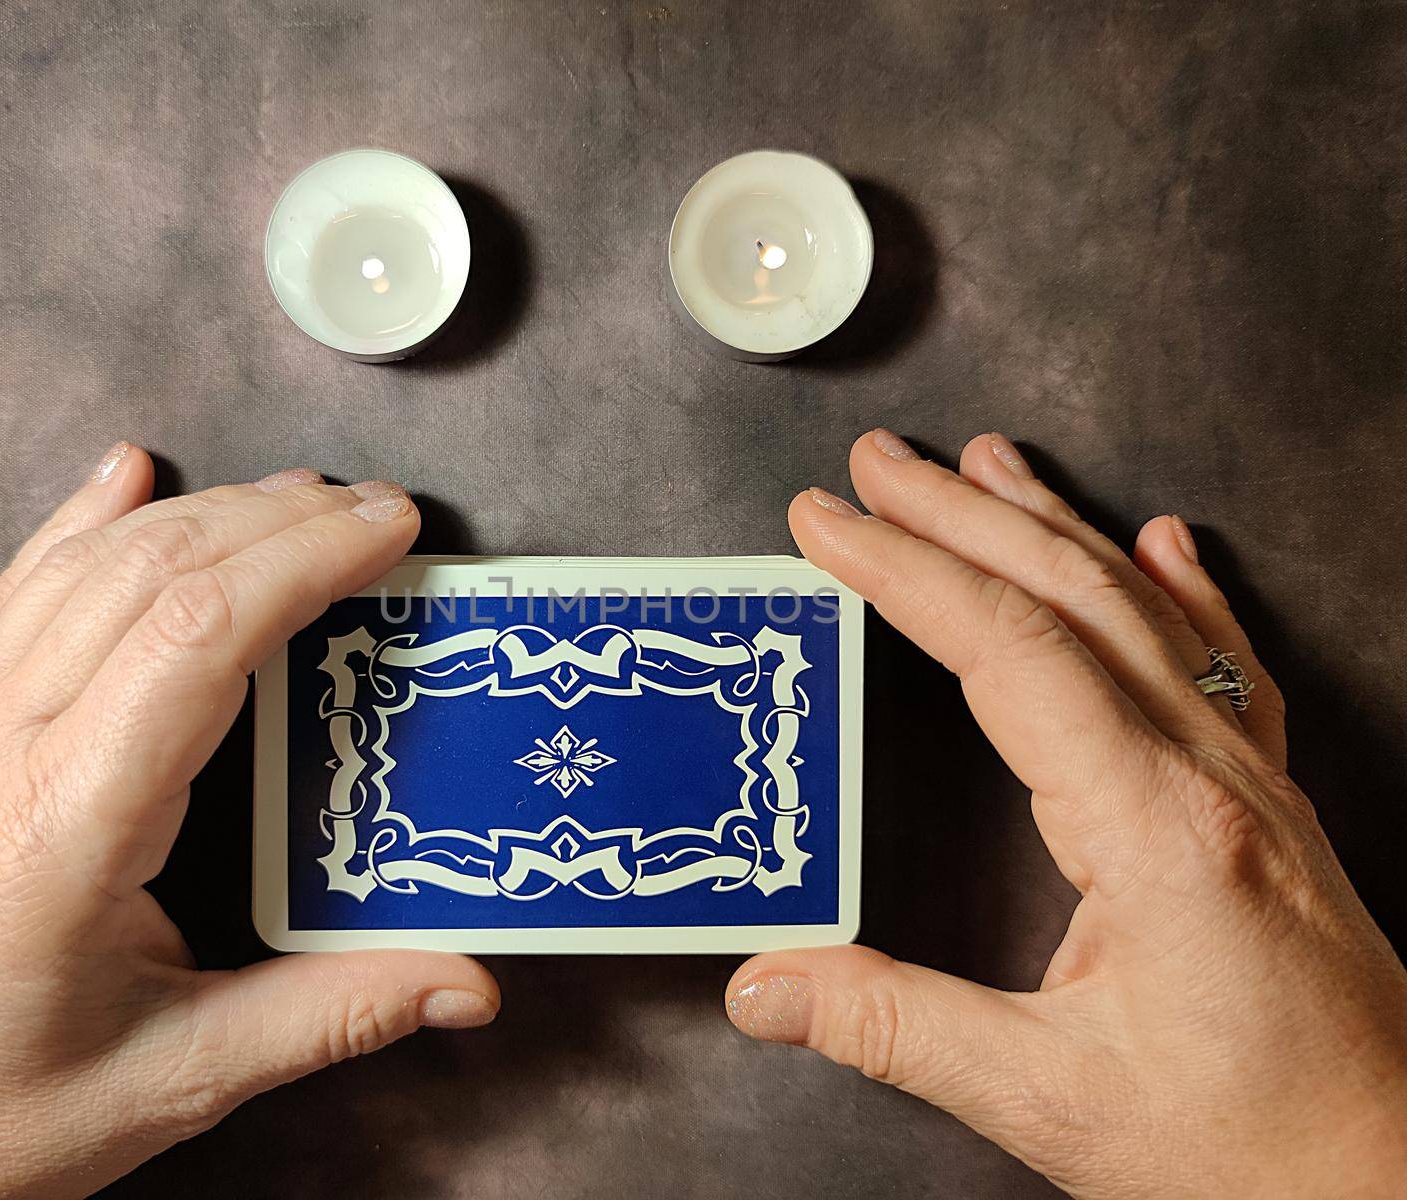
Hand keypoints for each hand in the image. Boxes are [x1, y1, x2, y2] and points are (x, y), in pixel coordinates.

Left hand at [0, 445, 498, 1198]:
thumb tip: (467, 986)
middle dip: (280, 520)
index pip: (197, 640)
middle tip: (380, 509)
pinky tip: (127, 472)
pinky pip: (20, 586)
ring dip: (207, 512)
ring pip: (90, 565)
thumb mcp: (178, 1079)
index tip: (388, 530)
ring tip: (301, 494)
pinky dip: (84, 518)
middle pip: (153, 576)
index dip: (303, 562)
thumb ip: (334, 1015)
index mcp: (58, 833)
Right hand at [725, 431, 1406, 1197]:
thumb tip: (766, 986)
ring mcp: (1253, 780)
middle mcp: (1213, 778)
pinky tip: (1163, 541)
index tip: (829, 523)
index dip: (906, 572)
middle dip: (960, 517)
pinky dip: (1180, 585)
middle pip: (1072, 598)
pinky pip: (1222, 659)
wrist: (1398, 1186)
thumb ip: (896, 1029)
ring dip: (1052, 526)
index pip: (1009, 651)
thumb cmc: (1250, 1154)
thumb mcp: (1051, 1100)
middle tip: (878, 463)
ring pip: (1143, 609)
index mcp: (1155, 829)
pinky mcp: (1269, 805)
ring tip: (985, 463)